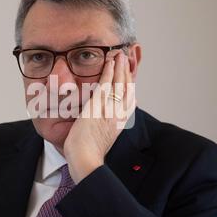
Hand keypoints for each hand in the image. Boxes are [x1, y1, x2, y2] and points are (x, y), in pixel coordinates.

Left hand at [63, 51, 136, 183]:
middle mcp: (119, 115)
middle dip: (127, 72)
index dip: (130, 86)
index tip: (130, 77)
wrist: (86, 161)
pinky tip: (110, 62)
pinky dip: (109, 71)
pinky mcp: (98, 106)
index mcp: (120, 123)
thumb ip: (107, 128)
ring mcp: (110, 109)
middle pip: (127, 89)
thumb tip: (107, 123)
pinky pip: (106, 84)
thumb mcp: (104, 140)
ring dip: (120, 67)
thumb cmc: (89, 155)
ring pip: (119, 84)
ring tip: (120, 55)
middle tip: (127, 59)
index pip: (129, 100)